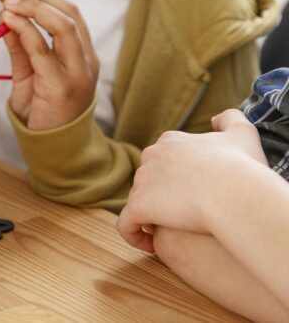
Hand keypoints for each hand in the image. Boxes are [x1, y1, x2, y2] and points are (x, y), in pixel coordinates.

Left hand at [0, 0, 98, 129]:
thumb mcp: (28, 72)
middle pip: (68, 13)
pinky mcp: (62, 86)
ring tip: (7, 4)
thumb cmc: (43, 111)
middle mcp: (85, 59)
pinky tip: (8, 22)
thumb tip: (5, 17)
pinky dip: (24, 31)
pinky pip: (43, 51)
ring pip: (63, 26)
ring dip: (31, 9)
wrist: (53, 148)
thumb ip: (20, 47)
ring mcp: (78, 72)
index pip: (68, 11)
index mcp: (81, 53)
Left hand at [117, 109, 268, 252]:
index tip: (189, 197)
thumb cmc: (241, 167)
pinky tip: (151, 247)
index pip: (164, 160)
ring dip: (150, 217)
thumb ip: (230, 119)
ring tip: (169, 234)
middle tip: (179, 217)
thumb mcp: (242, 133)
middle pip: (149, 180)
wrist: (232, 192)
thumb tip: (216, 119)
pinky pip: (126, 224)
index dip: (174, 180)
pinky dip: (134, 235)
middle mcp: (150, 156)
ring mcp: (141, 181)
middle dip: (160, 197)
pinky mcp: (137, 205)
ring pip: (138, 201)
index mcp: (170, 141)